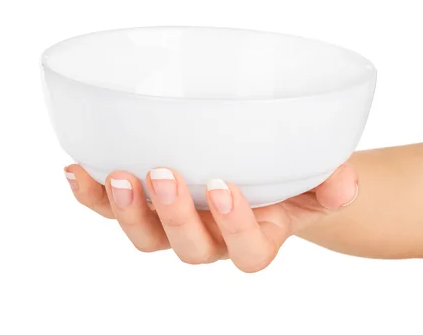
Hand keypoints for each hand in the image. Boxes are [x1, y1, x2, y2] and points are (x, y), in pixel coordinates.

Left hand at [64, 163, 357, 271]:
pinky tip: (78, 170)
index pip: (248, 251)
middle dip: (174, 217)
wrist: (269, 174)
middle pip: (188, 248)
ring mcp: (178, 224)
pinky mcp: (149, 204)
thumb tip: (344, 181)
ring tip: (116, 174)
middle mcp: (214, 238)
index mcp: (259, 236)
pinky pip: (115, 211)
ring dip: (127, 211)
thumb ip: (334, 181)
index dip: (233, 227)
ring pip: (147, 237)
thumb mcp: (322, 176)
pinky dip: (93, 196)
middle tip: (164, 173)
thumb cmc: (296, 177)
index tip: (224, 187)